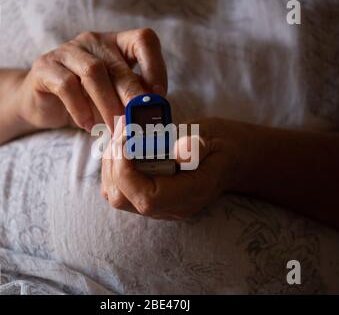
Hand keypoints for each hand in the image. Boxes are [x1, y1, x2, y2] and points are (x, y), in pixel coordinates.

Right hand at [13, 28, 166, 131]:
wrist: (43, 105)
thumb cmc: (86, 101)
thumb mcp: (115, 99)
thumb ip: (133, 100)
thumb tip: (156, 113)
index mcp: (116, 43)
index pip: (144, 40)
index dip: (155, 66)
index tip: (159, 95)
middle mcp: (93, 41)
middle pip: (118, 65)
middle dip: (132, 98)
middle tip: (139, 123)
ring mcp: (67, 51)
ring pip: (93, 72)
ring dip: (108, 104)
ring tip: (114, 128)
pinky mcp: (45, 67)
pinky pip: (67, 85)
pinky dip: (80, 108)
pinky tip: (87, 124)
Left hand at [101, 117, 243, 219]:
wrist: (227, 158)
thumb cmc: (220, 146)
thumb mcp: (211, 139)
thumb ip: (196, 146)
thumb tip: (177, 152)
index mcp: (188, 196)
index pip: (146, 198)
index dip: (126, 170)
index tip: (124, 139)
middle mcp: (169, 207)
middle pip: (123, 199)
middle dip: (114, 163)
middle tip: (121, 131)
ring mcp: (157, 205)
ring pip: (116, 194)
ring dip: (111, 163)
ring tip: (121, 135)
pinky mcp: (148, 196)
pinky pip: (119, 188)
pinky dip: (114, 166)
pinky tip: (123, 146)